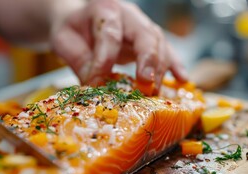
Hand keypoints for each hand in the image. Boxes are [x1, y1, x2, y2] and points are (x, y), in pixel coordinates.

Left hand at [50, 0, 186, 89]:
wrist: (80, 22)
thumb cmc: (73, 31)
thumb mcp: (65, 42)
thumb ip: (79, 61)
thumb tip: (95, 86)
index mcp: (104, 8)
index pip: (109, 34)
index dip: (105, 59)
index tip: (98, 82)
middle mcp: (128, 14)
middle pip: (145, 34)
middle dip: (147, 59)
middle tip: (145, 84)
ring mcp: (142, 25)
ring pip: (159, 43)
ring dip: (160, 69)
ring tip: (156, 92)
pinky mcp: (150, 40)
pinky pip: (167, 50)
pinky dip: (175, 66)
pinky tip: (182, 80)